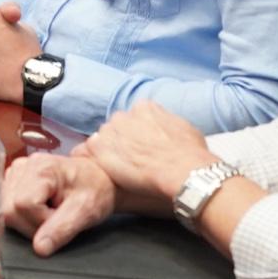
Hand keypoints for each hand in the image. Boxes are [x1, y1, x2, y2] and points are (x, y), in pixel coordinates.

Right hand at [3, 152, 116, 255]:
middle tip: (57, 218)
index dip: (41, 222)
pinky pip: (8, 208)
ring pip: (6, 211)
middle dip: (33, 224)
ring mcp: (15, 173)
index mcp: (40, 168)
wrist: (100, 178)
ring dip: (28, 221)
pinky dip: (24, 216)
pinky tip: (41, 209)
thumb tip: (39, 248)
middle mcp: (22, 167)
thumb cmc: (96, 189)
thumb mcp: (86, 211)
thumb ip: (62, 229)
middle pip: (10, 209)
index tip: (62, 219)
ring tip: (51, 212)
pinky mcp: (12, 180)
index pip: (23, 206)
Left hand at [81, 101, 215, 213]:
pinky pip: (86, 151)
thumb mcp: (184, 128)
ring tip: (121, 169)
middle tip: (133, 160)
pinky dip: (91, 159)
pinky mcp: (99, 148)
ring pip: (102, 139)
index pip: (133, 117)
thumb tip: (164, 126)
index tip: (142, 147)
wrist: (184, 171)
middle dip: (122, 142)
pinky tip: (101, 171)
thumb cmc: (191, 154)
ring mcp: (110, 131)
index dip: (137, 134)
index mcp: (144, 107)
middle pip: (116, 127)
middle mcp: (124, 115)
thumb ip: (166, 123)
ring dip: (108, 152)